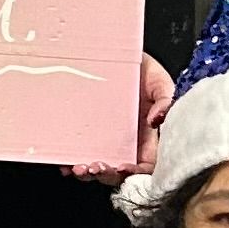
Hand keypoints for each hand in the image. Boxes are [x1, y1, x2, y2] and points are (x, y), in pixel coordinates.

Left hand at [73, 55, 176, 185]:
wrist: (117, 52)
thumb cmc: (142, 70)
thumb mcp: (160, 81)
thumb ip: (166, 100)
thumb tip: (157, 120)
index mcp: (147, 137)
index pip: (144, 166)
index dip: (135, 173)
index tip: (122, 168)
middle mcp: (125, 142)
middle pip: (117, 171)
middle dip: (105, 175)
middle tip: (93, 167)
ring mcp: (104, 138)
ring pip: (96, 165)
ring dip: (86, 173)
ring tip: (77, 168)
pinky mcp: (84, 130)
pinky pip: (76, 150)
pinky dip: (68, 160)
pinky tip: (63, 162)